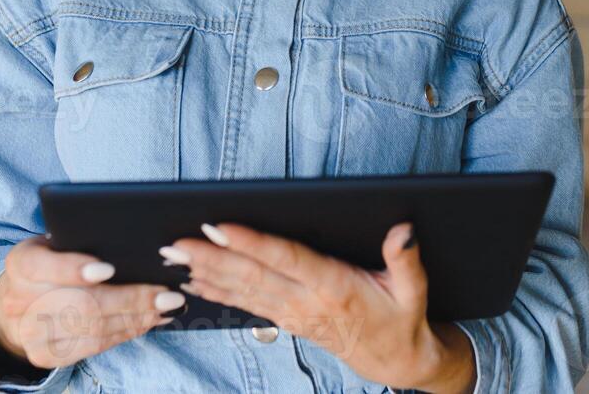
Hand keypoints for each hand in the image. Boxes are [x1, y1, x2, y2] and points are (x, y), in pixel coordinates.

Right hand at [0, 236, 185, 368]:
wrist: (16, 305)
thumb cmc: (48, 265)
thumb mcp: (52, 244)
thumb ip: (79, 242)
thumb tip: (132, 244)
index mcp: (21, 264)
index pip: (44, 267)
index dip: (75, 270)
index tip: (108, 269)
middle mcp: (19, 302)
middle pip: (81, 304)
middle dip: (130, 299)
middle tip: (166, 295)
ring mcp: (30, 334)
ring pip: (92, 329)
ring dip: (136, 319)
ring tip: (166, 308)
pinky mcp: (44, 355)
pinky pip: (92, 347)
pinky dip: (125, 333)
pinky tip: (147, 322)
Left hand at [163, 222, 475, 393]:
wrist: (397, 362)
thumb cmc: (402, 319)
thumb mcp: (414, 290)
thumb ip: (406, 258)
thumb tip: (402, 229)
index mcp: (334, 288)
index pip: (285, 260)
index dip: (251, 243)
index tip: (219, 226)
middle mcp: (306, 302)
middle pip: (251, 276)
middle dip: (211, 257)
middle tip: (178, 241)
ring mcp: (293, 314)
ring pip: (243, 291)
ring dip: (206, 273)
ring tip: (174, 256)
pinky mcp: (288, 320)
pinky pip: (246, 305)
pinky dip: (218, 292)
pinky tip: (194, 280)